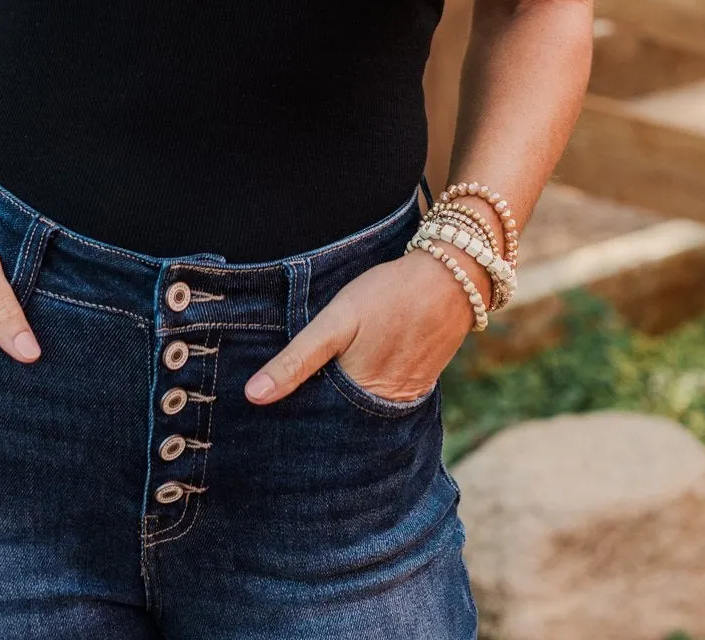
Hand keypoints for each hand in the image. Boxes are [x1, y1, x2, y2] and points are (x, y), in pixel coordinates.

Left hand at [243, 246, 488, 404]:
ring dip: (339, 408)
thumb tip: (253, 396)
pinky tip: (354, 378)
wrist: (451, 278)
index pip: (314, 427)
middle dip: (314, 417)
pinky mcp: (418, 385)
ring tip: (316, 392)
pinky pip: (384, 402)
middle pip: (338, 424)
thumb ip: (297, 359)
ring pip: (360, 415)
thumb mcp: (336, 321)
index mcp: (357, 399)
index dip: (290, 421)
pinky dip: (365, 396)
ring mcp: (404, 400)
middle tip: (285, 406)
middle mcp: (382, 410)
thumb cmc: (388, 295)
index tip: (265, 417)